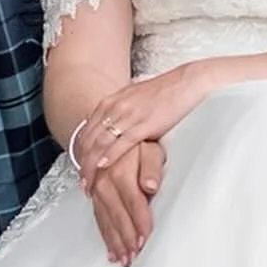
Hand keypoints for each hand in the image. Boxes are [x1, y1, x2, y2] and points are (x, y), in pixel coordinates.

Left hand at [75, 66, 208, 189]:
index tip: (79, 169)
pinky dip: (110, 156)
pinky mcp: (145, 123)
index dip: (80, 153)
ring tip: (89, 184)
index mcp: (111, 102)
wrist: (188, 81)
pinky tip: (103, 167)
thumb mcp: (134, 100)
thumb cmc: (165, 92)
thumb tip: (112, 127)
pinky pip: (123, 142)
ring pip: (101, 144)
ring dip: (91, 166)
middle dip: (82, 164)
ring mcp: (129, 115)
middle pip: (89, 140)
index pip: (87, 132)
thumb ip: (121, 112)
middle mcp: (115, 107)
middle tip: (81, 183)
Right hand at [89, 140, 165, 265]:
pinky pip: (98, 218)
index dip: (139, 222)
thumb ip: (152, 166)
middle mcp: (104, 182)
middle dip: (126, 238)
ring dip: (115, 242)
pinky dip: (105, 236)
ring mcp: (96, 190)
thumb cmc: (135, 143)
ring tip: (124, 260)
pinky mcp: (93, 196)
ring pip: (106, 221)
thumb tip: (151, 186)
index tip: (145, 239)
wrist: (106, 133)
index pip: (133, 202)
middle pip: (117, 215)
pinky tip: (111, 251)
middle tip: (134, 258)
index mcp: (120, 171)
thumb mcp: (149, 147)